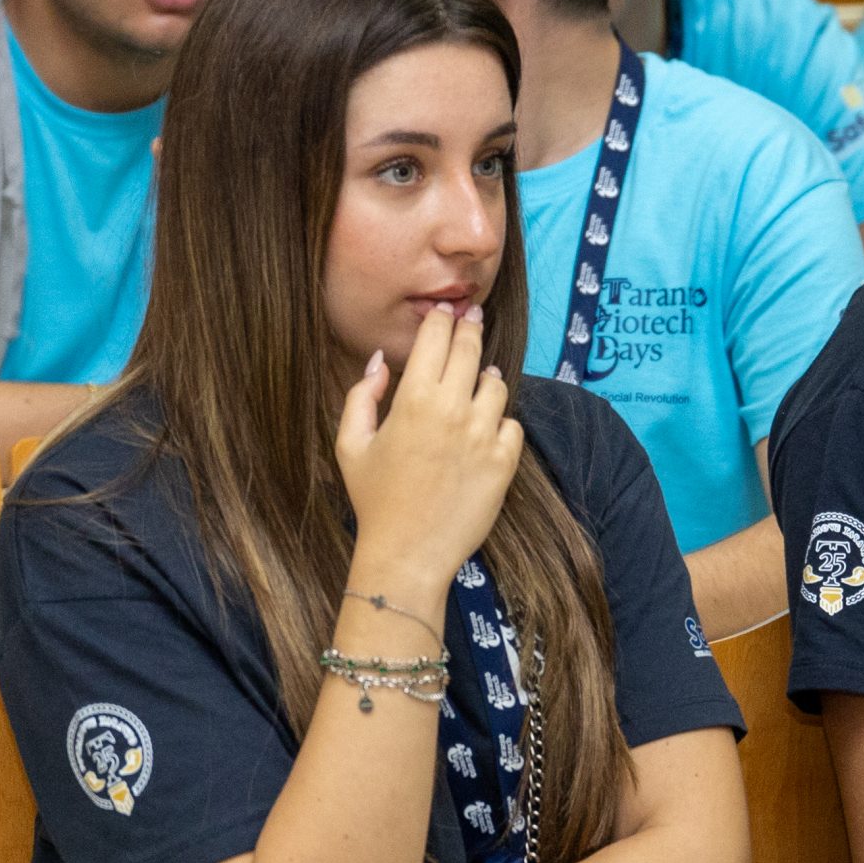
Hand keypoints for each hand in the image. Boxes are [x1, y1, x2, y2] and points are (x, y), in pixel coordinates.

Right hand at [336, 303, 522, 587]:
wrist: (408, 553)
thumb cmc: (374, 499)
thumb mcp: (351, 444)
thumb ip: (361, 395)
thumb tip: (381, 360)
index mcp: (413, 400)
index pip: (436, 338)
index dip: (442, 318)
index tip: (446, 309)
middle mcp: (453, 410)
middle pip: (471, 349)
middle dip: (470, 327)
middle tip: (471, 316)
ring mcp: (484, 435)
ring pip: (497, 385)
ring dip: (486, 377)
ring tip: (477, 380)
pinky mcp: (505, 461)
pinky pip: (512, 424)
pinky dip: (500, 421)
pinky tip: (485, 426)